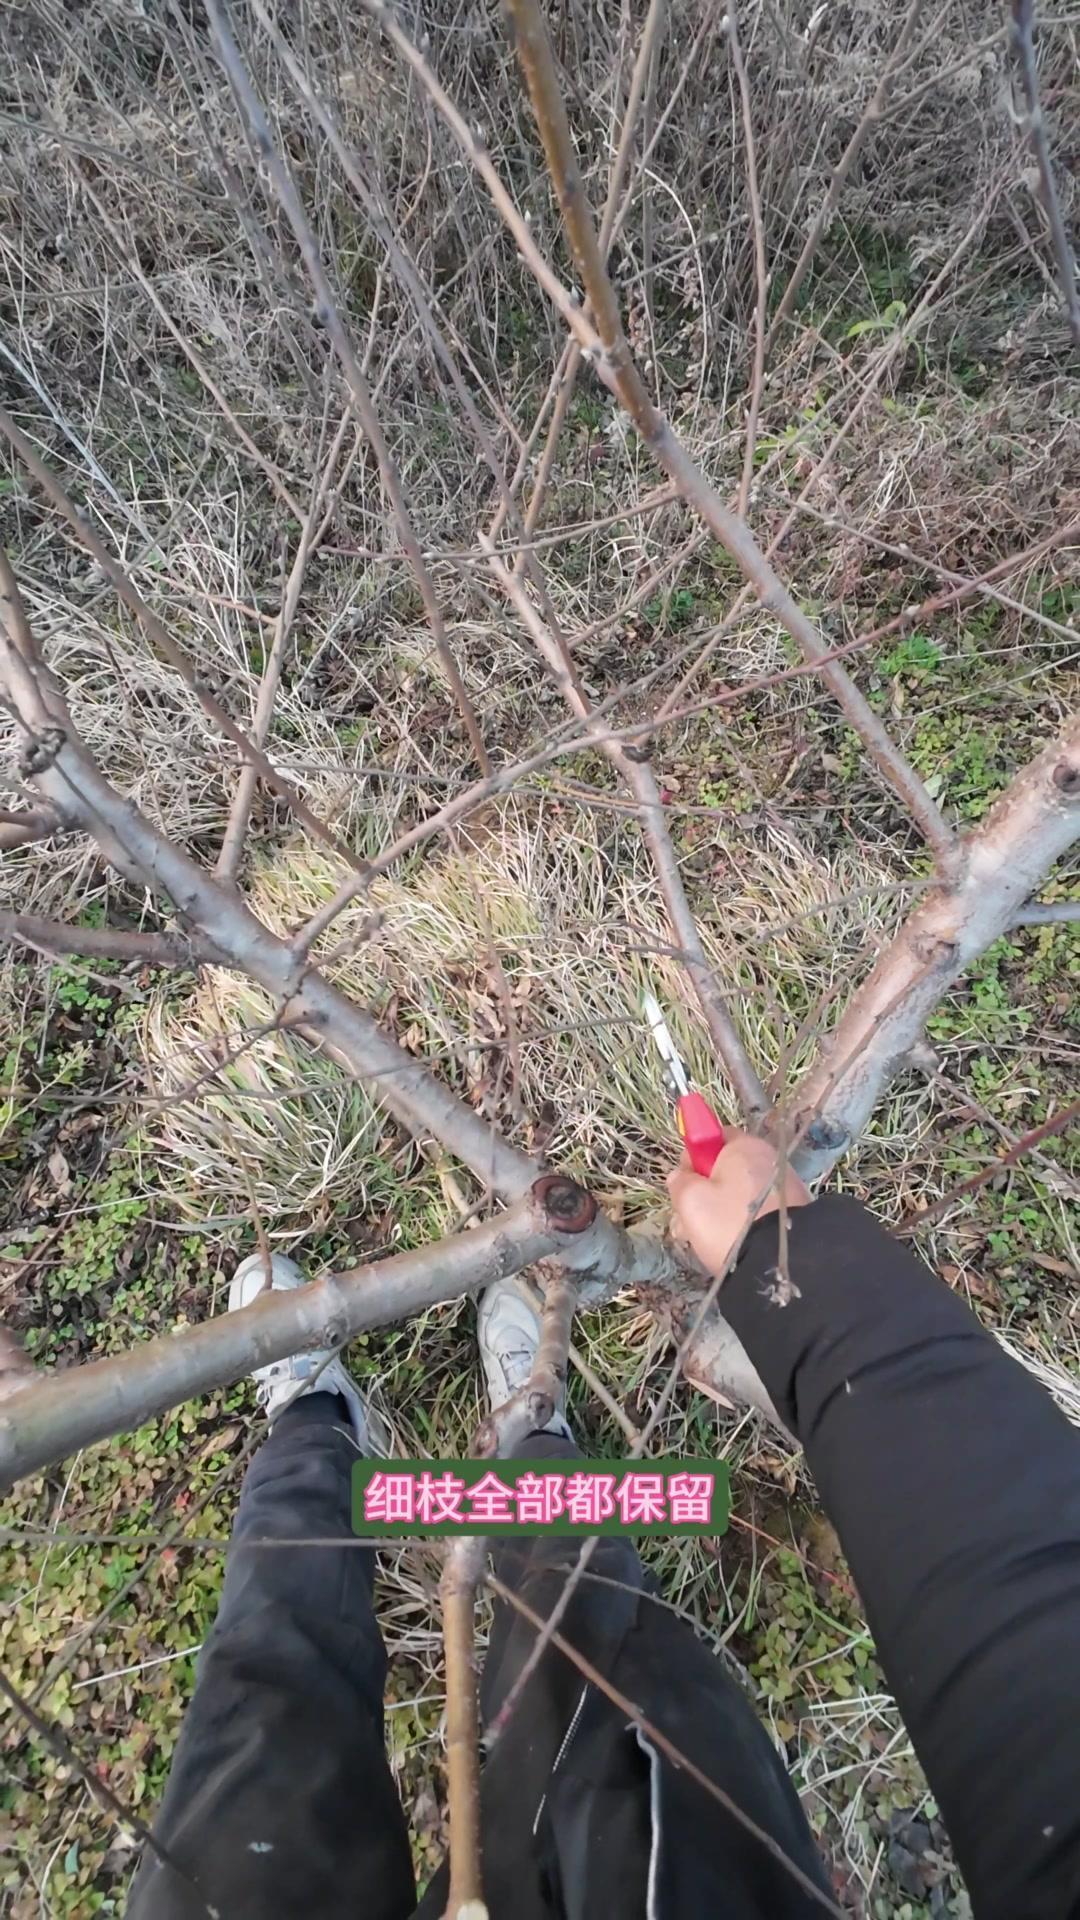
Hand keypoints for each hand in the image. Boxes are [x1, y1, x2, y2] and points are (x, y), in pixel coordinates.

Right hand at [666, 1130, 810, 1277]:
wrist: (780, 1263)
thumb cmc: (729, 1223)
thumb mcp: (690, 1200)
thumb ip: (680, 1181)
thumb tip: (681, 1175)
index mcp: (744, 1146)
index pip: (714, 1137)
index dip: (695, 1158)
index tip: (686, 1183)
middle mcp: (770, 1158)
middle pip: (728, 1168)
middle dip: (709, 1189)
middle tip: (696, 1217)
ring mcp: (787, 1184)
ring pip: (743, 1192)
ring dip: (727, 1209)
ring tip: (716, 1237)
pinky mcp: (797, 1210)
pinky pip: (760, 1209)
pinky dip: (747, 1222)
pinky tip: (738, 1243)